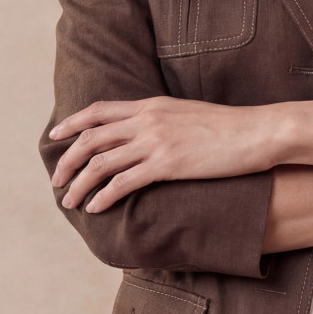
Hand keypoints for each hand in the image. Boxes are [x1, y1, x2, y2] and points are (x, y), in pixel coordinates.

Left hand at [48, 96, 272, 212]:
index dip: (72, 124)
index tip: (55, 137)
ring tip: (70, 201)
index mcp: (150, 105)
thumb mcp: (187, 113)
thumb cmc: (229, 127)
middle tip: (57, 180)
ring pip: (100, 163)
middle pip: (90, 138)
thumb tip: (144, 133)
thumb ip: (161, 119)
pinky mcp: (167, 164)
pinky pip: (123, 182)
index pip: (98, 111)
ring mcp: (155, 141)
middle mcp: (147, 120)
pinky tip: (96, 208)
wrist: (257, 132)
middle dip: (67, 161)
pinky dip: (104, 197)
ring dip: (79, 184)